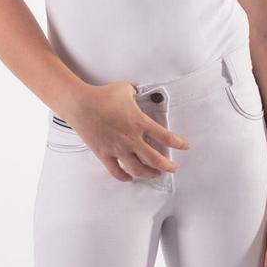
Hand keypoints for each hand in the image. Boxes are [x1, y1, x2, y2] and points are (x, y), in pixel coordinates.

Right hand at [64, 81, 190, 181]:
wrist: (81, 104)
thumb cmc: (102, 95)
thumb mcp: (125, 89)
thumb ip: (135, 93)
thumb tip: (137, 94)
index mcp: (139, 122)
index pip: (165, 137)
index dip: (178, 143)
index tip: (185, 146)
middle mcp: (131, 138)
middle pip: (154, 159)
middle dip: (167, 166)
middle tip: (173, 168)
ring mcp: (117, 148)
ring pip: (137, 169)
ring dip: (149, 174)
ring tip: (155, 174)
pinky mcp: (104, 154)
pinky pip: (116, 171)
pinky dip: (124, 177)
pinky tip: (129, 177)